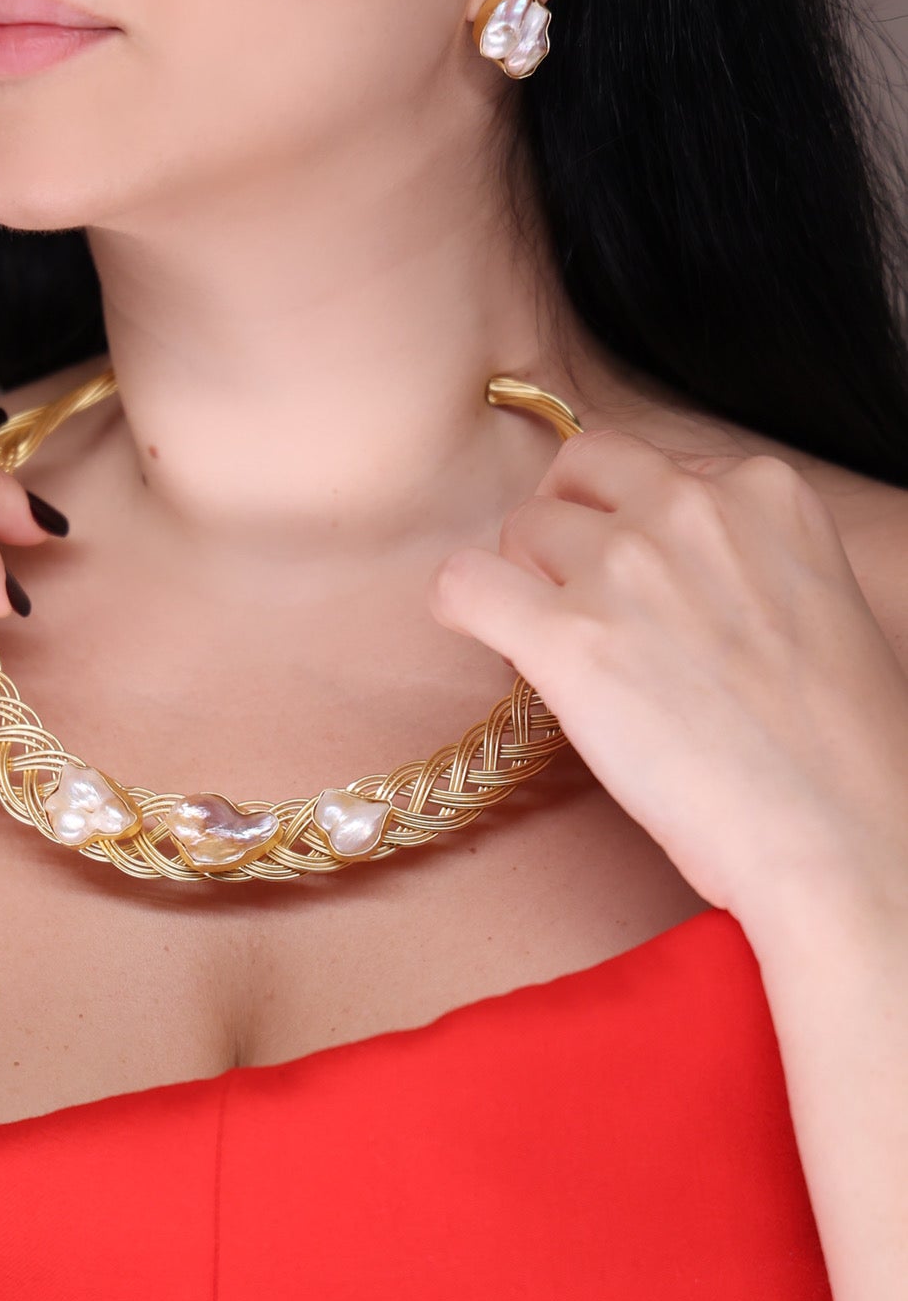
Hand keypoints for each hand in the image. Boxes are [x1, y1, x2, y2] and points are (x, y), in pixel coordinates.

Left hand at [427, 430, 907, 930]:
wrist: (841, 832)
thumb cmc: (837, 748)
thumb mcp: (814, 604)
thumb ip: (739, 558)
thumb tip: (657, 573)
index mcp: (763, 489)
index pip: (651, 468)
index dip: (629, 527)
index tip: (639, 588)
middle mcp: (690, 506)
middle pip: (577, 474)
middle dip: (566, 529)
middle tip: (577, 602)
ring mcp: (623, 567)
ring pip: (520, 526)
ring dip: (524, 582)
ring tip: (557, 653)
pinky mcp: (565, 637)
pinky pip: (462, 582)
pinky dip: (460, 608)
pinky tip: (491, 647)